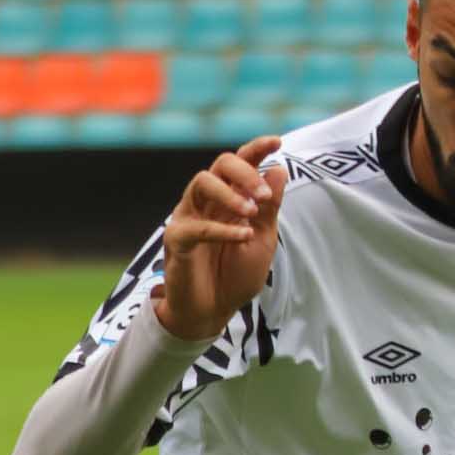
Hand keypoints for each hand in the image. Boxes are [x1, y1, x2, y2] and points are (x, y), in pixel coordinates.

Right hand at [153, 134, 286, 341]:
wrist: (212, 313)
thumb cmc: (235, 276)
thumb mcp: (262, 240)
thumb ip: (269, 208)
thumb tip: (279, 169)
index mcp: (229, 198)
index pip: (240, 163)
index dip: (256, 149)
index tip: (276, 141)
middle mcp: (207, 201)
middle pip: (220, 164)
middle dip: (245, 173)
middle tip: (265, 196)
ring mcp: (188, 217)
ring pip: (201, 183)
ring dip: (230, 194)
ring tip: (251, 214)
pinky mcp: (176, 239)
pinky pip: (196, 226)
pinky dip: (222, 229)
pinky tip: (243, 236)